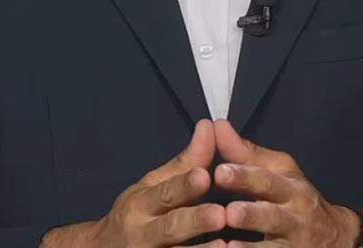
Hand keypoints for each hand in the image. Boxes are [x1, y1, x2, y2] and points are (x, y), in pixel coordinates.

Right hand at [40, 118, 226, 247]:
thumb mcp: (153, 185)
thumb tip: (209, 126)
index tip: (205, 175)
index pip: (165, 192)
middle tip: (220, 214)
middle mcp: (143, 233)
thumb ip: (185, 162)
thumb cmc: (136, 214)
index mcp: (141, 204)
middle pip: (170, 227)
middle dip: (195, 220)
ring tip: (225, 246)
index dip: (185, 185)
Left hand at [212, 119, 362, 247]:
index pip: (267, 180)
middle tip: (228, 212)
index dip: (244, 176)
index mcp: (290, 188)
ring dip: (251, 247)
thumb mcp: (278, 171)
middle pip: (272, 216)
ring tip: (228, 246)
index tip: (220, 172)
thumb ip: (244, 152)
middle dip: (250, 214)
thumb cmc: (296, 198)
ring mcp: (293, 245)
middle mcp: (295, 217)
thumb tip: (216, 126)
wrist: (336, 238)